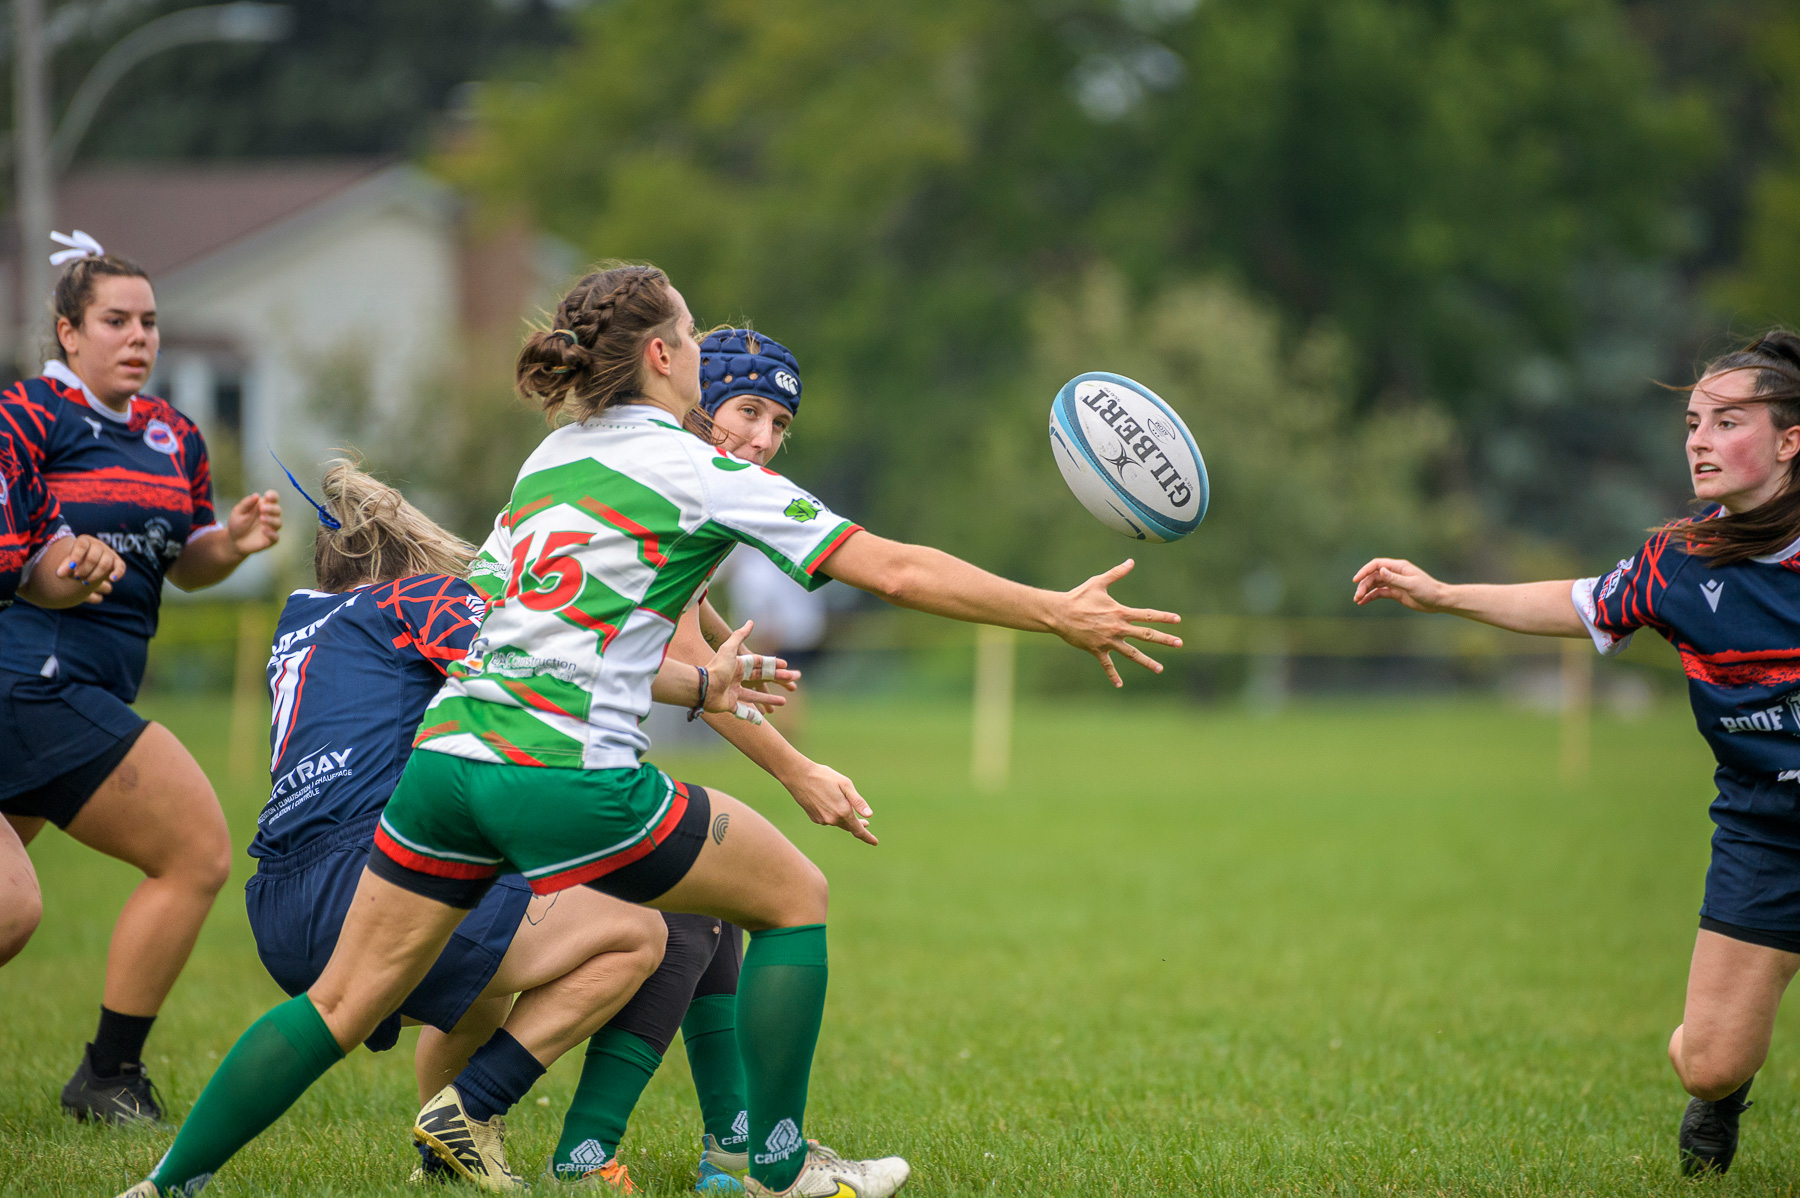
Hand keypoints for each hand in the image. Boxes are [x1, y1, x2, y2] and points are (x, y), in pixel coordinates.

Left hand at [55, 534, 123, 602]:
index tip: (72, 567)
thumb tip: (60, 574)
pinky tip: (111, 579)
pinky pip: (121, 566)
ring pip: (105, 564)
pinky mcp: (117, 562)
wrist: (87, 565)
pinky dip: (117, 573)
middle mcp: (98, 545)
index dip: (77, 556)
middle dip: (84, 569)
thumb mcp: (69, 562)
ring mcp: (109, 553)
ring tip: (85, 581)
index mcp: (84, 541)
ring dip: (95, 575)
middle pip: (93, 557)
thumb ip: (65, 567)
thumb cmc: (76, 562)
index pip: (82, 545)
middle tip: (77, 577)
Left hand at [227, 490, 282, 556]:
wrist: (233, 541)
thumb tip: (257, 495)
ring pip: (278, 523)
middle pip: (277, 510)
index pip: (273, 498)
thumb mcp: (238, 512)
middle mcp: (270, 516)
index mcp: (263, 506)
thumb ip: (246, 503)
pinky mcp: (270, 539)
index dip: (273, 496)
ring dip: (271, 520)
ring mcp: (271, 528)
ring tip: (262, 519)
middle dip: (271, 508)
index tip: (268, 496)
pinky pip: (276, 536)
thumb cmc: (237, 523)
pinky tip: (263, 530)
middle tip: (262, 509)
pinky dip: (271, 533)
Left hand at [705, 620, 801, 720]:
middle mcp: (737, 678)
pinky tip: (764, 716)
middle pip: (761, 679)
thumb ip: (739, 635)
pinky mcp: (730, 704)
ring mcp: (733, 692)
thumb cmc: (717, 668)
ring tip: (784, 702)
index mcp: (738, 666)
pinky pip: (744, 709)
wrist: (703, 688)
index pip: (760, 664)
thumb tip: (751, 622)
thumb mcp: (729, 648)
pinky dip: (754, 713)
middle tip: (793, 682)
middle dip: (778, 680)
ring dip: (770, 699)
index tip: (786, 666)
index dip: (773, 665)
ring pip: (756, 695)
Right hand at [781, 758, 877, 845]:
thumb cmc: (824, 777)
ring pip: (838, 822)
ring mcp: (822, 820)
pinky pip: (828, 819)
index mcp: (843, 812)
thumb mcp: (845, 785)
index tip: (875, 842)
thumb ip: (858, 802)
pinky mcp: (814, 818)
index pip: (858, 830)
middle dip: (858, 825)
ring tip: (846, 807)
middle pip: (849, 826)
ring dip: (844, 818)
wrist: (799, 776)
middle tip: (866, 823)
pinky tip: (830, 804)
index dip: (868, 837)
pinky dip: (833, 815)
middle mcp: (832, 819)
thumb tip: (869, 816)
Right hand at [1047, 559, 1182, 687]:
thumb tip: (1131, 561)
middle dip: (1164, 639)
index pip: (1147, 615)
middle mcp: (1117, 628)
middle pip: (1146, 635)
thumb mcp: (1098, 582)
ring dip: (1147, 661)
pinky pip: (1107, 665)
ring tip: (1160, 669)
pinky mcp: (1097, 650)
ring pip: (1132, 654)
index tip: (1178, 620)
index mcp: (1120, 612)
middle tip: (1179, 643)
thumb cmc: (1078, 596)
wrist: (1059, 613)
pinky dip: (1113, 675)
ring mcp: (1108, 641)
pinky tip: (1119, 685)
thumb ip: (1117, 573)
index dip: (1163, 617)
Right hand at [1352, 558, 1450, 611]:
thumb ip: (1395, 578)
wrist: (1439, 601)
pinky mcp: (1395, 592)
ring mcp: (1394, 583)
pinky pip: (1380, 593)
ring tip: (1357, 600)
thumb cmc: (1428, 590)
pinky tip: (1363, 602)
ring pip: (1375, 584)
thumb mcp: (1411, 584)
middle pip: (1373, 576)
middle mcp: (1395, 573)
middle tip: (1357, 596)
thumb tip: (1380, 570)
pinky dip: (1371, 597)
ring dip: (1365, 591)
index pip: (1377, 565)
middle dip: (1364, 585)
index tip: (1356, 580)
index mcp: (1399, 567)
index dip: (1365, 570)